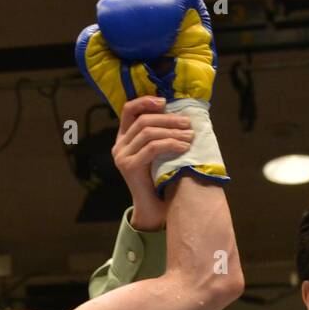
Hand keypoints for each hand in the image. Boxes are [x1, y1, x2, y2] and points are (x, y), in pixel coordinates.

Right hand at [113, 96, 191, 229]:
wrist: (154, 208)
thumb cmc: (159, 179)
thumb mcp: (158, 152)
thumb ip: (160, 134)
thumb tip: (179, 115)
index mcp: (123, 138)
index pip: (129, 110)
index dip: (146, 101)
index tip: (165, 101)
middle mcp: (119, 146)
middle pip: (143, 120)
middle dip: (168, 119)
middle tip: (187, 124)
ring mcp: (122, 156)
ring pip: (148, 132)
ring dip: (173, 132)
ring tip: (189, 137)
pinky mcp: (129, 167)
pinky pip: (152, 148)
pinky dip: (171, 144)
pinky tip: (183, 148)